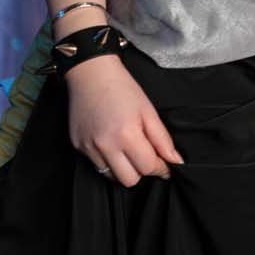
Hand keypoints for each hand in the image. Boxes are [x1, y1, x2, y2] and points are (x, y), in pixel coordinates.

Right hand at [64, 56, 182, 186]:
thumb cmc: (122, 88)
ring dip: (123, 168)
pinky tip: (110, 142)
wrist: (91, 74)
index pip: (148, 168)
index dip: (160, 167)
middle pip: (129, 180)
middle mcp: (105, 145)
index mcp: (127, 135)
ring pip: (111, 177)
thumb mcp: (149, 111)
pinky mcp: (78, 147)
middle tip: (143, 154)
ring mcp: (89, 148)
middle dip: (141, 170)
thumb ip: (163, 140)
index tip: (164, 164)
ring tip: (126, 148)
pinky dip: (107, 160)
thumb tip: (176, 162)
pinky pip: (97, 165)